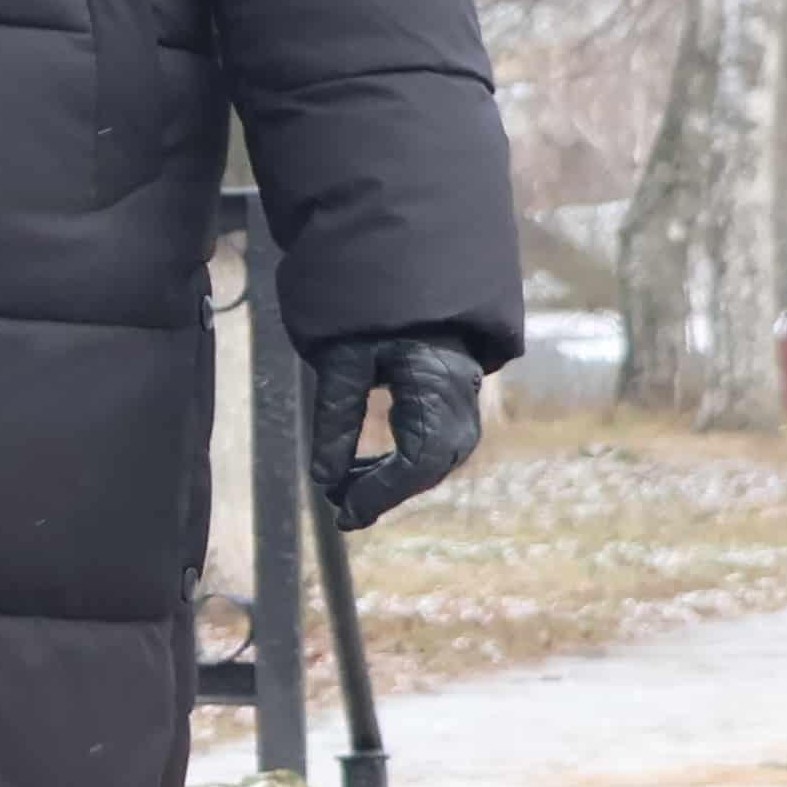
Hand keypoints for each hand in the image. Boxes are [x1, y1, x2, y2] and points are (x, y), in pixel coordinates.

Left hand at [299, 326, 491, 531]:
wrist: (414, 274)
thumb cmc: (372, 309)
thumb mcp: (343, 356)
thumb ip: (335, 414)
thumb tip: (323, 479)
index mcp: (437, 386)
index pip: (417, 459)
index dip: (381, 491)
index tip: (343, 512)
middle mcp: (461, 402)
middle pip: (428, 466)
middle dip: (382, 491)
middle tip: (337, 507)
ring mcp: (464, 405)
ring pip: (432, 461)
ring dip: (388, 480)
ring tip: (341, 490)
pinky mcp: (454, 406)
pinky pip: (432, 448)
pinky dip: (398, 465)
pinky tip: (363, 472)